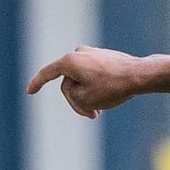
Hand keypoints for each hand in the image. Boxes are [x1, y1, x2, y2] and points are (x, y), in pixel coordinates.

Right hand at [26, 46, 144, 118]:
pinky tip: (109, 98)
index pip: (48, 73)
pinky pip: (94, 76)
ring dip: (88, 97)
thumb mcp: (84, 99)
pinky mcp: (105, 58)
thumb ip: (71, 95)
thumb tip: (77, 87)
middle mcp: (79, 53)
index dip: (37, 83)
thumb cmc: (111, 87)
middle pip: (69, 83)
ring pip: (82, 81)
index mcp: (69, 60)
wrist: (140, 75)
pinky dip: (97, 89)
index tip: (29, 91)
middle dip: (77, 101)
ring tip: (101, 110)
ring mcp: (93, 53)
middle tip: (92, 116)